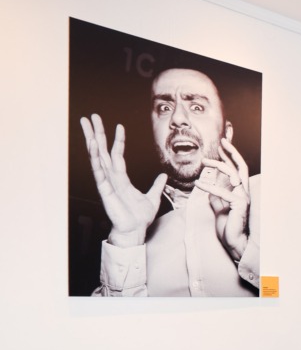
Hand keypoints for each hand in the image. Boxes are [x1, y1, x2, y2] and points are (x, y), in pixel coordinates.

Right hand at [80, 115, 164, 247]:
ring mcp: (107, 183)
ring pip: (98, 158)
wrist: (135, 231)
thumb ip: (157, 186)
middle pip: (102, 151)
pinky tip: (93, 148)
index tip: (119, 125)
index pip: (118, 154)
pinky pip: (99, 173)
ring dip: (92, 142)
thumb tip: (163, 176)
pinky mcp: (105, 191)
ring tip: (87, 127)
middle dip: (97, 133)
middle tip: (90, 117)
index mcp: (121, 178)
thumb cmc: (139, 217)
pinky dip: (96, 160)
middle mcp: (112, 178)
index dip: (118, 140)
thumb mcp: (153, 198)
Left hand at [196, 137, 250, 261]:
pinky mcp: (238, 205)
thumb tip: (209, 188)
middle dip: (232, 153)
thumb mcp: (219, 209)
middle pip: (240, 167)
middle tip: (222, 142)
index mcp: (240, 192)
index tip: (221, 147)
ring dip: (218, 165)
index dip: (229, 157)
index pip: (236, 170)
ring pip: (233, 175)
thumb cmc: (228, 227)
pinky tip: (199, 184)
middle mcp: (244, 192)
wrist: (235, 242)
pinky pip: (222, 192)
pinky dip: (209, 187)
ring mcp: (242, 198)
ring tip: (204, 161)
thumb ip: (216, 198)